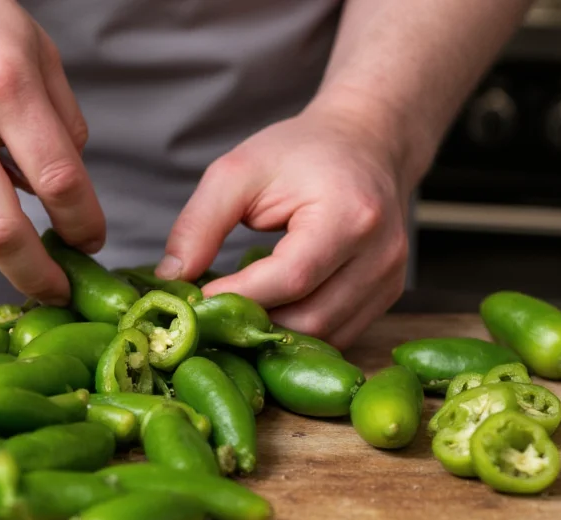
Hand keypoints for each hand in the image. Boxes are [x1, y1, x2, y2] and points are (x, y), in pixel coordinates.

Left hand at [157, 103, 413, 348]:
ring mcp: (389, 279)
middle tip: (211, 315)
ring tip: (237, 313)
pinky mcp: (387, 294)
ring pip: (324, 336)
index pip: (290, 278)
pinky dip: (298, 331)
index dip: (239, 297)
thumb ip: (199, 223)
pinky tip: (270, 311)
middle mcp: (379, 254)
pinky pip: (338, 333)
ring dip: (274, 334)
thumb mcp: (238, 171)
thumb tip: (170, 279)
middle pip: (309, 318)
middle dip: (254, 324)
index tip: (196, 301)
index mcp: (349, 215)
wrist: (367, 143)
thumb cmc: (300, 153)